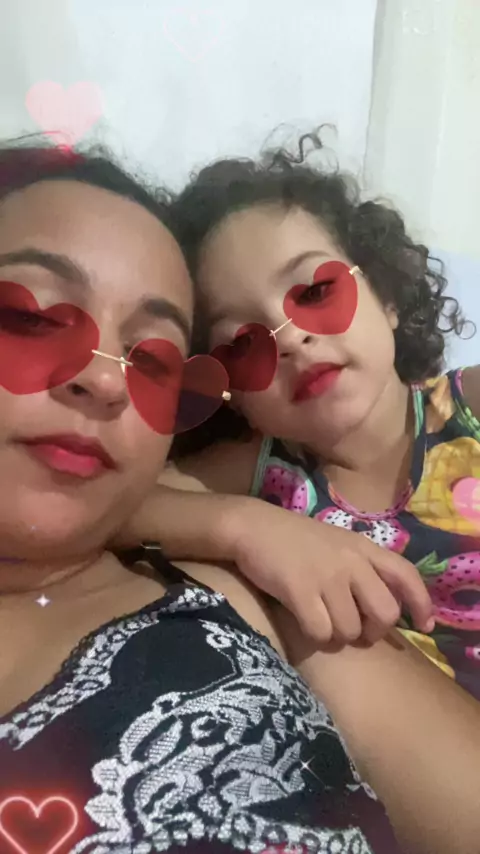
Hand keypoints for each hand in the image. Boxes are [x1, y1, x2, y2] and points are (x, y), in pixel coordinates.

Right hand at [228, 498, 433, 644]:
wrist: (252, 527)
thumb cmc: (293, 539)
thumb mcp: (336, 543)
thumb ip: (360, 566)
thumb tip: (382, 606)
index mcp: (363, 547)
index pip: (406, 575)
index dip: (420, 603)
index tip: (424, 625)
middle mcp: (351, 561)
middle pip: (385, 613)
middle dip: (372, 631)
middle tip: (355, 631)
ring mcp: (327, 576)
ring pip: (350, 630)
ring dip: (337, 635)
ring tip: (321, 620)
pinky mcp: (301, 590)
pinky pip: (321, 632)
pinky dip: (314, 635)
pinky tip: (303, 621)